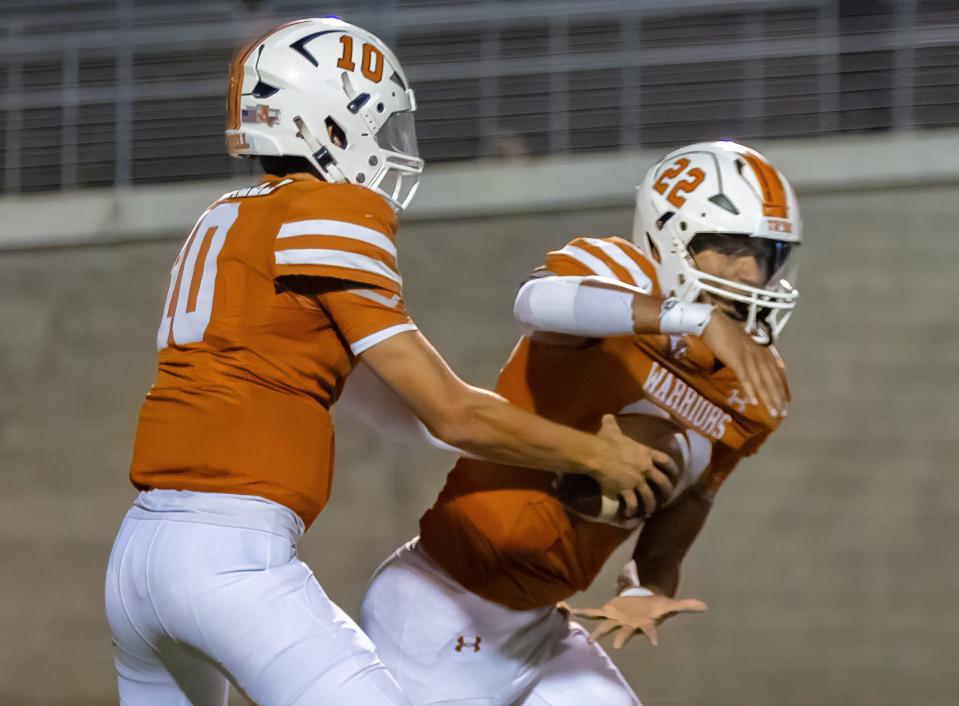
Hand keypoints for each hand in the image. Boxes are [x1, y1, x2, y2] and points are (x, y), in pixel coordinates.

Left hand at [563, 593, 706, 648]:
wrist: (642, 602)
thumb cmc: (655, 606)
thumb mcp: (670, 604)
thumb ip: (685, 605)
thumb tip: (705, 606)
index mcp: (644, 623)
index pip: (650, 630)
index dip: (652, 636)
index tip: (655, 643)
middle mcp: (629, 624)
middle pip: (625, 633)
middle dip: (621, 640)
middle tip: (617, 647)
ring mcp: (617, 619)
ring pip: (606, 627)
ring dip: (598, 633)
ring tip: (590, 641)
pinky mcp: (608, 612)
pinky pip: (594, 613)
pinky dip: (583, 613)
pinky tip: (570, 613)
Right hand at [591, 414, 678, 516]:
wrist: (597, 454)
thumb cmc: (606, 441)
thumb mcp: (611, 429)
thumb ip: (612, 423)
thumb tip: (607, 416)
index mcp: (646, 453)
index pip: (665, 460)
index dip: (672, 468)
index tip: (675, 474)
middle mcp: (645, 468)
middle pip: (663, 482)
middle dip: (667, 491)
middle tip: (667, 496)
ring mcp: (637, 481)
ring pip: (649, 497)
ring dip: (651, 505)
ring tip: (650, 510)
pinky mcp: (626, 491)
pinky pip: (632, 504)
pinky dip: (632, 510)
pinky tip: (630, 514)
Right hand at [701, 311, 785, 417]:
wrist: (711, 321)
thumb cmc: (724, 332)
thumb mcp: (743, 343)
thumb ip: (751, 354)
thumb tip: (754, 367)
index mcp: (762, 350)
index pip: (776, 373)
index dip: (781, 389)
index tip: (785, 402)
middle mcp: (759, 354)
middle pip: (771, 380)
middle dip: (778, 398)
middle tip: (782, 413)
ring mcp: (748, 356)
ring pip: (761, 381)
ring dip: (768, 398)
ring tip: (773, 413)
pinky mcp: (736, 359)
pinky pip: (745, 377)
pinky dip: (750, 390)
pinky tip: (754, 402)